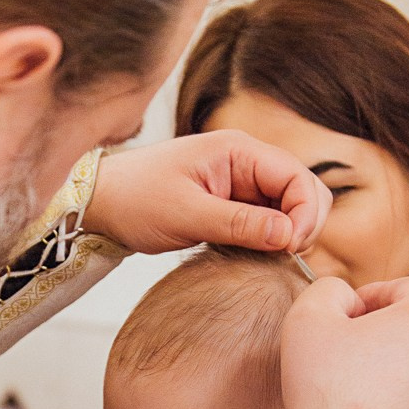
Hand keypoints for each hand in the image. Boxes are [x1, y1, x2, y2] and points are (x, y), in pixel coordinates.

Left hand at [83, 131, 330, 253]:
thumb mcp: (186, 214)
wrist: (103, 203)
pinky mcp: (235, 204)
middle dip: (305, 224)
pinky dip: (273, 239)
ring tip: (270, 258)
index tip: (289, 248)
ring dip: (290, 234)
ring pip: (291, 208)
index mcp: (239, 150)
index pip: (299, 177)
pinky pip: (270, 220)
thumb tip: (288, 236)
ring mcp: (243, 183)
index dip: (305, 214)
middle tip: (284, 257)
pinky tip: (258, 256)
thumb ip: (239, 224)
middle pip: (305, 190)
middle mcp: (248, 161)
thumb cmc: (136, 198)